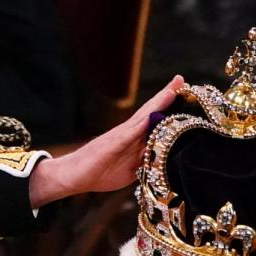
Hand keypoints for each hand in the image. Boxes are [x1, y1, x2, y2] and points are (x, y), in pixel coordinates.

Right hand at [29, 75, 184, 207]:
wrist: (73, 176)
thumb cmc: (99, 173)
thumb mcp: (130, 170)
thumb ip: (144, 162)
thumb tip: (161, 160)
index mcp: (131, 139)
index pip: (152, 119)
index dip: (166, 105)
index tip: (181, 91)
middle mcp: (127, 132)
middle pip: (150, 111)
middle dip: (166, 95)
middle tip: (180, 79)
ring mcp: (119, 136)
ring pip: (143, 117)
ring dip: (158, 103)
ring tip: (173, 89)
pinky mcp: (111, 144)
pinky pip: (130, 133)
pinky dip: (143, 123)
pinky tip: (154, 114)